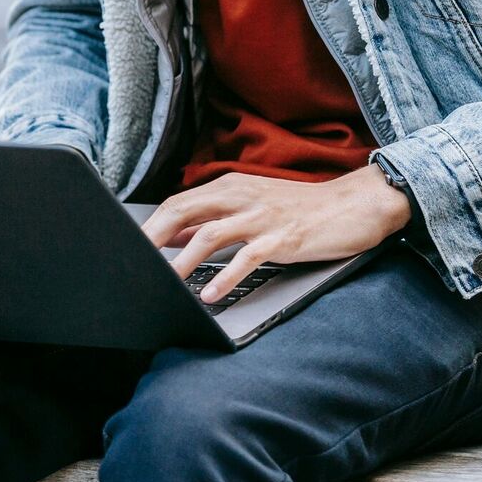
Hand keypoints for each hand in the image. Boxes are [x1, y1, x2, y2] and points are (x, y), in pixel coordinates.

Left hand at [140, 164, 411, 303]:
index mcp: (230, 187)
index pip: (179, 203)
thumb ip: (214, 219)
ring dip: (184, 261)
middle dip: (155, 237)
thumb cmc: (300, 209)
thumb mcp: (252, 206)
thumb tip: (175, 235)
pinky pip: (246, 257)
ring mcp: (261, 216)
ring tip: (167, 283)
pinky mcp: (282, 237)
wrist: (352, 205)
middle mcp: (241, 196)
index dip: (152, 225)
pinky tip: (210, 294)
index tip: (129, 246)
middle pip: (185, 211)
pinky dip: (224, 276)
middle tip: (134, 262)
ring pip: (210, 234)